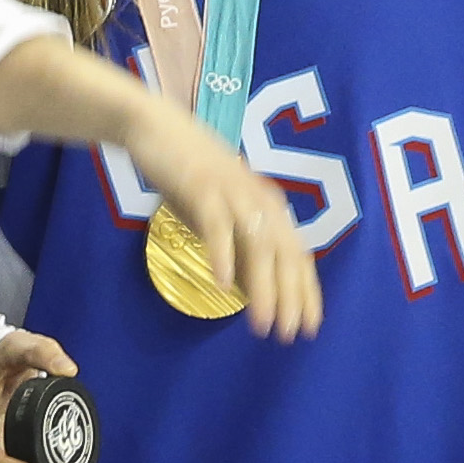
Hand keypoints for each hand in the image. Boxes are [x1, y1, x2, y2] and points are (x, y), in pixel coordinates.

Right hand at [123, 101, 320, 339]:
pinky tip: (223, 287)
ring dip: (264, 288)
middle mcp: (259, 199)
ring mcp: (233, 192)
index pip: (298, 255)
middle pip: (285, 254)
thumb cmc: (189, 175)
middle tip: (288, 335)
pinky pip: (218, 226)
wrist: (155, 127)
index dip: (305, 292)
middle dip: (290, 298)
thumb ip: (237, 248)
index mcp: (268, 205)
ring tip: (262, 324)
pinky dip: (223, 256)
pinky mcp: (203, 187)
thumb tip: (251, 292)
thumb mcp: (220, 217)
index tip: (308, 327)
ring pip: (258, 245)